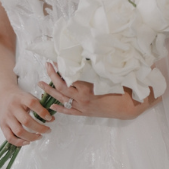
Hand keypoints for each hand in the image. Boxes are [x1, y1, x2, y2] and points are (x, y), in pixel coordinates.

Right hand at [0, 87, 54, 146]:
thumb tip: (52, 119)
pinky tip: (28, 141)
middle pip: (26, 121)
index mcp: (21, 98)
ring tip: (39, 136)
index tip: (50, 118)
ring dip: (31, 137)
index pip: (32, 104)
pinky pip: (10, 138)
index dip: (43, 112)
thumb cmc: (20, 98)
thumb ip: (40, 106)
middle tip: (48, 130)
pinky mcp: (2, 125)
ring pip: (19, 131)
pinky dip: (19, 142)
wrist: (3, 96)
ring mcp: (7, 118)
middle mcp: (13, 108)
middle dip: (40, 128)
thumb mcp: (29, 97)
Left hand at [39, 62, 161, 121]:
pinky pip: (69, 111)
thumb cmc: (121, 89)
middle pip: (61, 87)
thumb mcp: (109, 75)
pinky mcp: (84, 113)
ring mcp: (82, 107)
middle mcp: (81, 98)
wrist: (128, 107)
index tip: (55, 60)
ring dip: (49, 91)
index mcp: (87, 87)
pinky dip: (60, 108)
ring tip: (40, 84)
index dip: (60, 69)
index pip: (68, 77)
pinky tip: (52, 104)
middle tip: (46, 66)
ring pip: (61, 99)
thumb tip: (89, 56)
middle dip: (51, 76)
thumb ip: (98, 68)